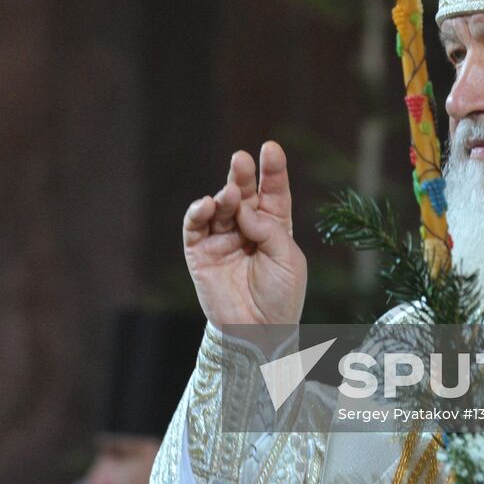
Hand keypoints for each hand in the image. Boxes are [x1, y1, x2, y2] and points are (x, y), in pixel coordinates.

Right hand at [183, 141, 306, 327]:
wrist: (259, 334)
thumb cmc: (282, 298)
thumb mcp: (289, 259)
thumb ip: (269, 229)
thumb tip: (242, 209)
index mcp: (274, 227)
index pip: (273, 192)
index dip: (272, 170)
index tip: (270, 148)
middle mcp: (247, 229)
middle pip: (244, 193)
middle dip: (242, 175)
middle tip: (241, 159)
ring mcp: (222, 239)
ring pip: (219, 207)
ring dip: (223, 196)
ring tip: (229, 196)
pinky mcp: (200, 253)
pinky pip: (195, 228)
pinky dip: (197, 213)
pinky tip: (206, 205)